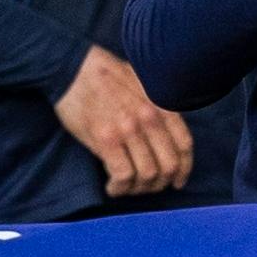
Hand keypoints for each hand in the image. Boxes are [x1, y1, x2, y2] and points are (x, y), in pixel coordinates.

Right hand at [53, 47, 193, 197]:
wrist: (71, 67)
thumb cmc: (103, 74)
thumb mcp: (142, 84)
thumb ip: (158, 107)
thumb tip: (165, 134)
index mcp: (161, 105)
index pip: (184, 146)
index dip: (183, 170)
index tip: (176, 181)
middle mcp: (149, 119)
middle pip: (168, 166)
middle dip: (159, 184)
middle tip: (146, 187)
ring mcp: (128, 129)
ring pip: (146, 175)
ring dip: (137, 189)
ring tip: (125, 187)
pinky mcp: (105, 139)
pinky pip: (122, 175)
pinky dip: (119, 188)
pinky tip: (112, 187)